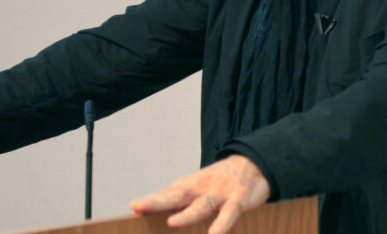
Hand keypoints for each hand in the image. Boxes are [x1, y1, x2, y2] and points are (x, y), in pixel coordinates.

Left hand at [129, 155, 269, 233]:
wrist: (253, 163)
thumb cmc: (219, 181)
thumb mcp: (196, 188)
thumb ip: (176, 200)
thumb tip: (150, 211)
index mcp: (189, 187)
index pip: (166, 194)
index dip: (150, 200)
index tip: (134, 206)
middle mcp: (201, 188)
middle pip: (176, 196)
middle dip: (157, 202)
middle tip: (139, 207)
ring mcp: (220, 193)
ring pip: (201, 206)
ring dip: (187, 215)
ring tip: (172, 223)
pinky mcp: (238, 198)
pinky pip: (229, 212)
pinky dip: (222, 223)